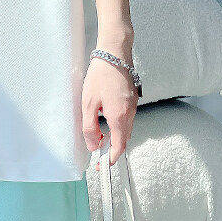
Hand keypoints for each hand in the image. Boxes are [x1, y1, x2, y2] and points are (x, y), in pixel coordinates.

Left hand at [81, 41, 137, 164]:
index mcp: (120, 117)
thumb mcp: (88, 103)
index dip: (111, 158)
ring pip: (125, 129)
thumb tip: (93, 145)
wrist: (114, 53)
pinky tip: (106, 122)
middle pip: (123, 139)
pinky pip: (126, 119)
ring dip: (114, 137)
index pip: (118, 146)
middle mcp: (130, 114)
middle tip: (97, 154)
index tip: (102, 166)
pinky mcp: (132, 100)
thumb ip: (90, 127)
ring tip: (99, 139)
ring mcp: (133, 107)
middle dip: (111, 149)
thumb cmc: (100, 76)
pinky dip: (117, 126)